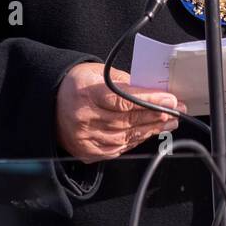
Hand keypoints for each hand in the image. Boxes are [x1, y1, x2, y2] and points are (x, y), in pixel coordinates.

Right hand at [55, 62, 186, 162]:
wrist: (49, 104)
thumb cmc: (78, 85)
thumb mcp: (98, 73)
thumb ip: (126, 82)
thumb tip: (154, 92)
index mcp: (86, 95)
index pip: (123, 100)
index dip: (150, 101)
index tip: (170, 99)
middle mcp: (84, 119)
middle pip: (128, 120)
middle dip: (156, 116)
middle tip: (176, 111)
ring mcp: (85, 139)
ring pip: (126, 137)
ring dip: (151, 130)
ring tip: (169, 122)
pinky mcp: (87, 152)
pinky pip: (118, 148)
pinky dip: (136, 140)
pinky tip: (149, 132)